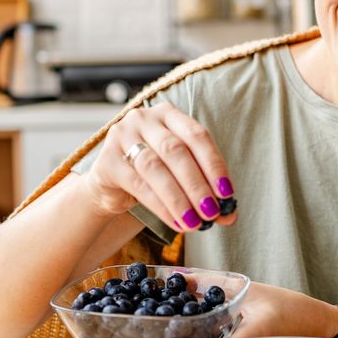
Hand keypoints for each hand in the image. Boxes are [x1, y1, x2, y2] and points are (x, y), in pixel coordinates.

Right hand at [82, 102, 236, 232]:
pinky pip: (138, 185)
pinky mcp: (106, 161)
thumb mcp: (182, 177)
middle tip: (212, 211)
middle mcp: (144, 119)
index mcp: (169, 115)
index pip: (197, 135)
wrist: (113, 186)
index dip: (214, 164)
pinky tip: (176, 221)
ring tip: (195, 222)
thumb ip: (206, 191)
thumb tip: (230, 215)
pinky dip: (161, 206)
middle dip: (197, 184)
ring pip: (155, 168)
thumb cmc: (156, 176)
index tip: (227, 192)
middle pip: (175, 151)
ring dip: (179, 198)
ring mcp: (121, 136)